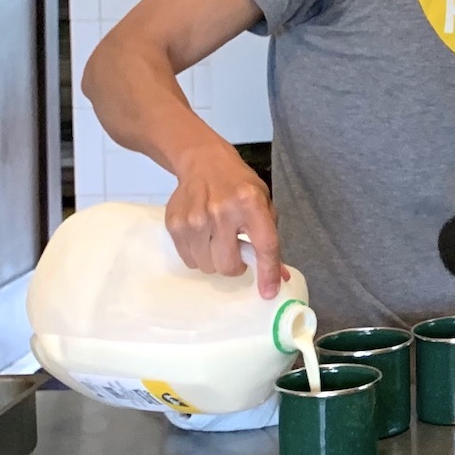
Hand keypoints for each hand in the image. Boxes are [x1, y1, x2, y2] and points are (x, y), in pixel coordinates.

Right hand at [164, 142, 285, 297]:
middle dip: (235, 266)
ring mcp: (195, 219)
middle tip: (237, 252)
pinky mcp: (175, 225)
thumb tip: (279, 277)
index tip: (269, 292)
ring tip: (218, 240)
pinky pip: (189, 260)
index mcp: (250, 203)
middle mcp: (221, 211)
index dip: (268, 272)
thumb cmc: (238, 184)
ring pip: (207, 266)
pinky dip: (199, 255)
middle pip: (228, 264)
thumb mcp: (263, 202)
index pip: (264, 245)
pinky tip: (203, 235)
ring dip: (215, 260)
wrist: (203, 162)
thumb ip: (270, 237)